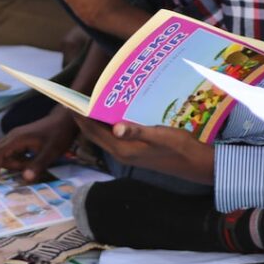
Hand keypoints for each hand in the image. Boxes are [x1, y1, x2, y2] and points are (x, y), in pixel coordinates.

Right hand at [0, 107, 77, 183]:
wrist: (64, 120)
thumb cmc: (58, 134)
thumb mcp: (52, 151)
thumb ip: (38, 165)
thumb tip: (25, 179)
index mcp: (17, 138)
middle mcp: (11, 138)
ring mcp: (13, 139)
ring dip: (4, 166)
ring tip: (22, 163)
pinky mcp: (17, 142)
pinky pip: (8, 155)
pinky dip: (6, 163)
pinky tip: (18, 164)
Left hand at [73, 115, 213, 184]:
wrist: (194, 164)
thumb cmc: (179, 148)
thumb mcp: (160, 136)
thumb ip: (138, 131)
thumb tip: (116, 127)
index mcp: (123, 150)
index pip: (94, 132)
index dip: (80, 117)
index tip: (68, 102)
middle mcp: (122, 153)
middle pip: (95, 134)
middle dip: (83, 118)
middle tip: (73, 99)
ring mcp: (128, 154)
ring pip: (104, 136)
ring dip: (95, 121)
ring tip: (89, 103)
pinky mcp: (135, 152)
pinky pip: (114, 137)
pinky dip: (108, 125)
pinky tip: (113, 113)